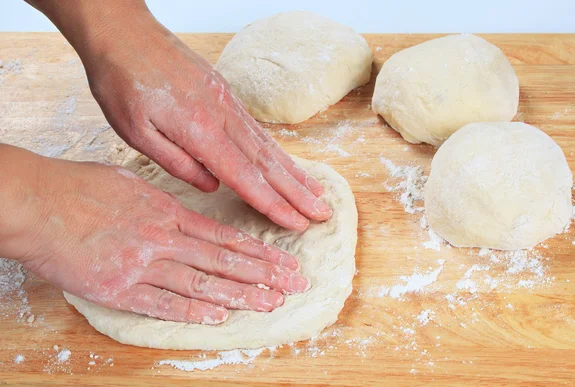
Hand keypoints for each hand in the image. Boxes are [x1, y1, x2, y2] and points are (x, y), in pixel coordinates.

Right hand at [13, 153, 310, 323]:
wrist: (37, 203)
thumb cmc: (80, 188)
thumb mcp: (132, 183)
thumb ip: (164, 199)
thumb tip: (187, 210)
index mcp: (168, 212)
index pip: (226, 237)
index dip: (260, 253)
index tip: (286, 263)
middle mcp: (163, 239)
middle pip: (224, 261)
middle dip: (264, 275)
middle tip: (295, 286)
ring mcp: (142, 264)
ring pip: (201, 283)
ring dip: (239, 295)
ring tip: (270, 303)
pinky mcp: (117, 288)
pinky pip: (161, 303)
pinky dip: (191, 312)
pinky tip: (217, 317)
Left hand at [78, 10, 331, 230]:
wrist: (124, 32)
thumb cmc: (122, 81)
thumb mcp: (134, 131)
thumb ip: (175, 161)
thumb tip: (211, 186)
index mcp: (199, 131)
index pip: (245, 177)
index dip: (273, 203)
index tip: (297, 223)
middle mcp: (223, 117)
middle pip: (267, 163)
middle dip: (296, 193)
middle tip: (322, 214)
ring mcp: (228, 103)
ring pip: (268, 146)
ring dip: (294, 172)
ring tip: (317, 192)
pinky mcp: (226, 94)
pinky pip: (258, 130)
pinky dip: (278, 151)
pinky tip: (286, 163)